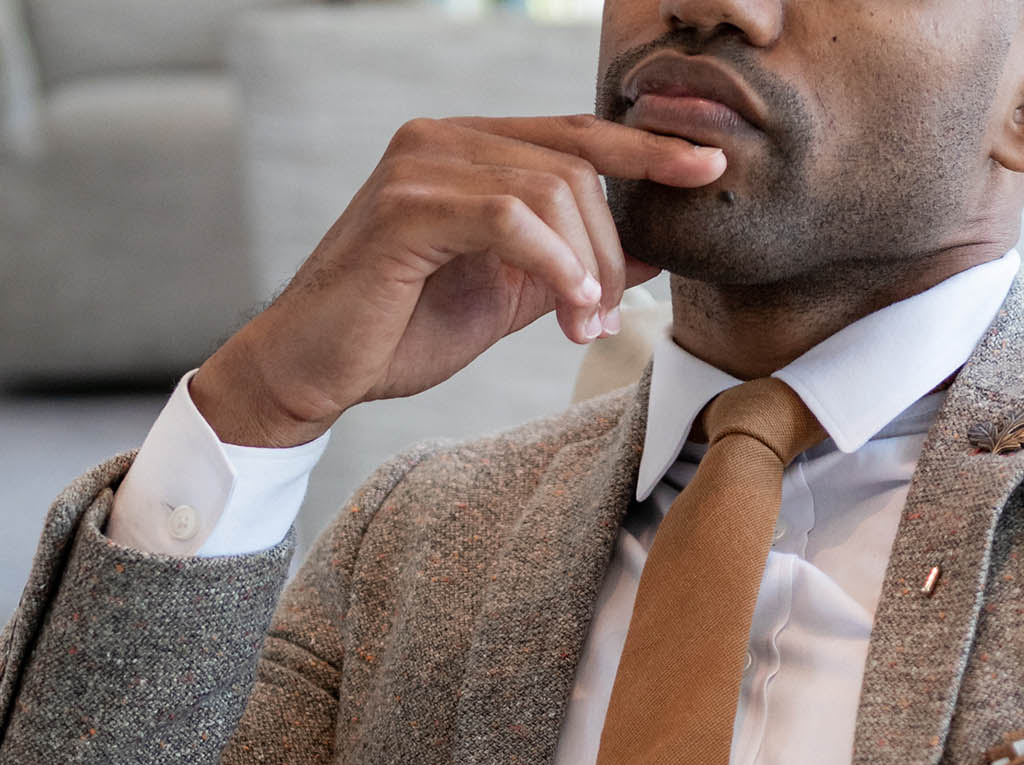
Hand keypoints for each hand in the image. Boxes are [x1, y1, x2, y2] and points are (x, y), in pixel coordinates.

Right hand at [189, 115, 725, 446]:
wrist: (315, 370)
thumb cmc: (401, 328)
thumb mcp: (510, 295)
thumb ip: (572, 264)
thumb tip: (650, 252)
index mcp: (468, 149)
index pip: (577, 134)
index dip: (647, 149)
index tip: (709, 168)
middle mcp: (442, 139)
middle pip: (574, 166)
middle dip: (609, 246)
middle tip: (604, 318)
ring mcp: (420, 166)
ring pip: (549, 190)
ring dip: (584, 266)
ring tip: (580, 326)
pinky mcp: (405, 208)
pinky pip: (510, 218)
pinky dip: (553, 265)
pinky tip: (564, 307)